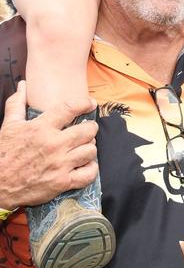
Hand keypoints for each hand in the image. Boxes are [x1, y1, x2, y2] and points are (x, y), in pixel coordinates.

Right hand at [0, 82, 98, 209]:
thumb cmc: (4, 154)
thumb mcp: (9, 126)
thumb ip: (17, 103)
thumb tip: (23, 85)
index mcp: (41, 128)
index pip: (70, 108)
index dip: (84, 103)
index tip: (90, 103)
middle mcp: (54, 144)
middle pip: (88, 130)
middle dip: (90, 128)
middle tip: (86, 130)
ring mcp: (60, 164)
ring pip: (91, 151)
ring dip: (89, 148)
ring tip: (83, 147)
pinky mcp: (62, 182)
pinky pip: (89, 174)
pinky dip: (90, 169)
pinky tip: (84, 165)